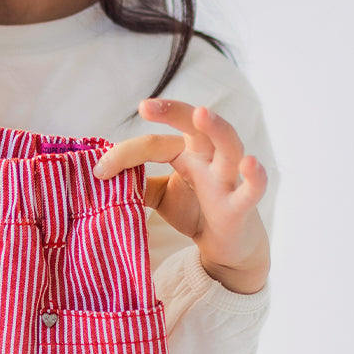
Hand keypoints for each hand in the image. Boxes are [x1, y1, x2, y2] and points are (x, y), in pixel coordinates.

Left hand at [93, 99, 269, 294]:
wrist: (228, 247)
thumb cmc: (195, 211)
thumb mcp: (160, 195)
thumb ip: (138, 182)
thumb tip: (100, 176)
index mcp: (188, 153)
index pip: (154, 144)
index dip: (125, 155)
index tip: (97, 171)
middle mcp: (209, 159)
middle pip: (196, 126)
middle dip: (174, 110)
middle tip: (145, 105)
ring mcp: (228, 179)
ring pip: (229, 146)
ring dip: (217, 128)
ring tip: (202, 113)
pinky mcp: (241, 206)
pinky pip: (252, 189)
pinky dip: (255, 176)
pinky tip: (249, 163)